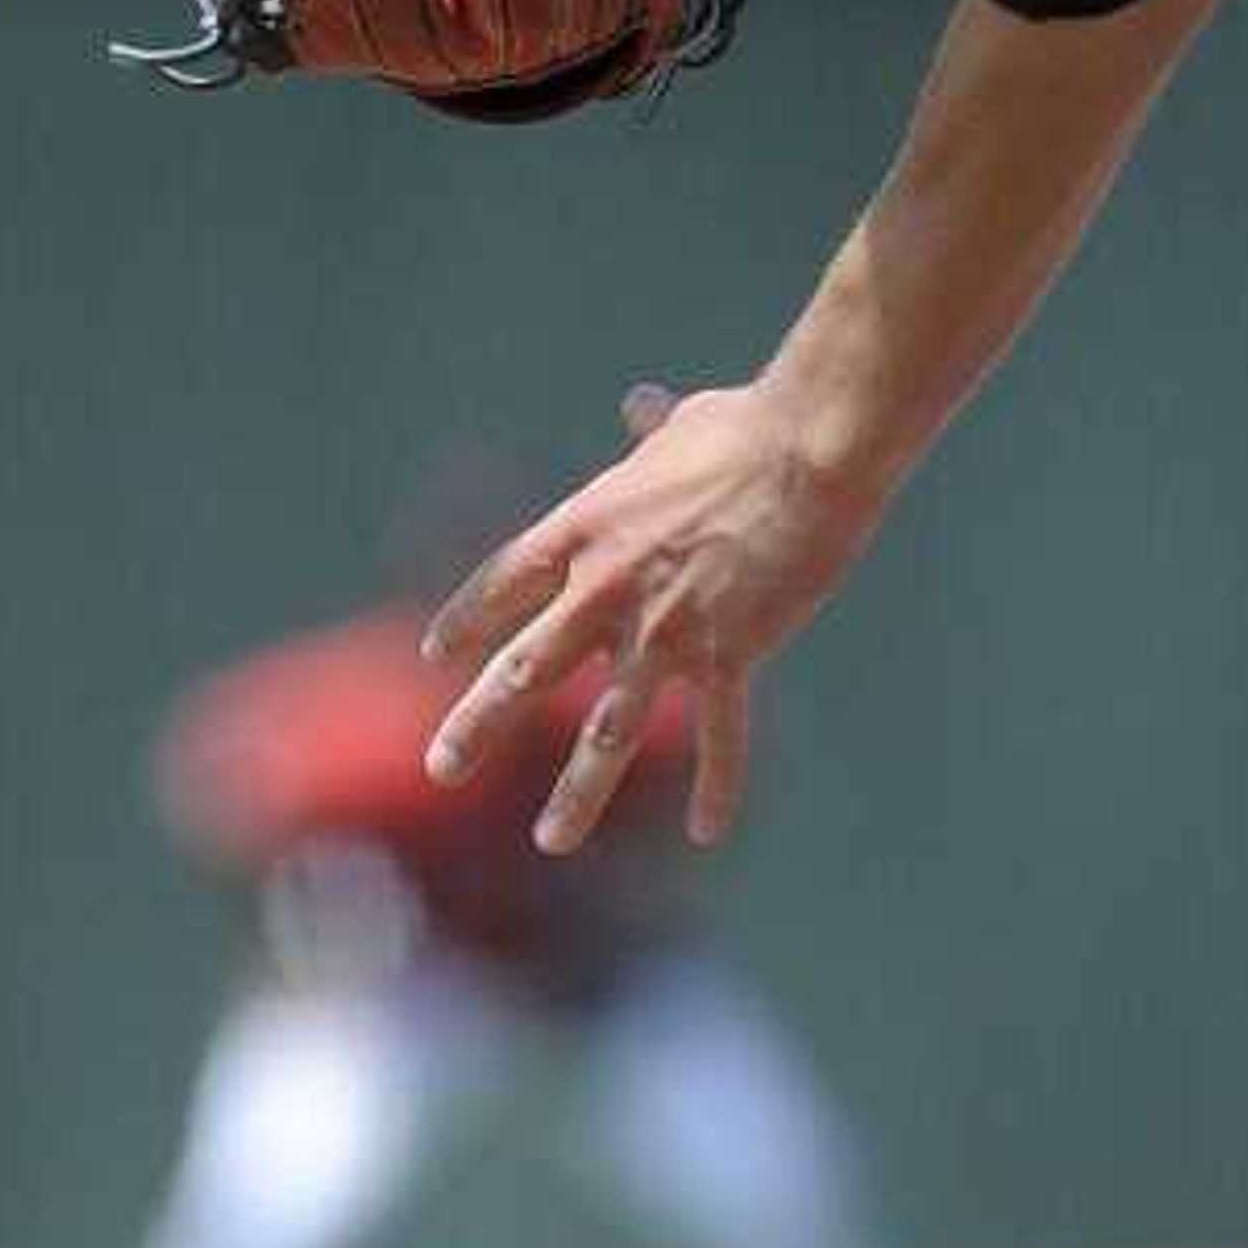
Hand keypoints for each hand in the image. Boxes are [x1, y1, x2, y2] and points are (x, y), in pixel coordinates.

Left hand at [418, 378, 873, 851]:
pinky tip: (705, 831)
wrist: (808, 452)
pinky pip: (718, 734)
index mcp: (587, 526)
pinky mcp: (728, 653)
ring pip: (608, 728)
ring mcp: (666, 629)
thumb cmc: (750, 426)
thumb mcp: (683, 424)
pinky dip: (715, 785)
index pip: (506, 582)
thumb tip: (640, 406)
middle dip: (480, 722)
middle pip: (528, 667)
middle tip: (440, 767)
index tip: (439, 653)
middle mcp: (608, 587)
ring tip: (549, 841)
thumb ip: (652, 430)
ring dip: (576, 791)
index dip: (469, 619)